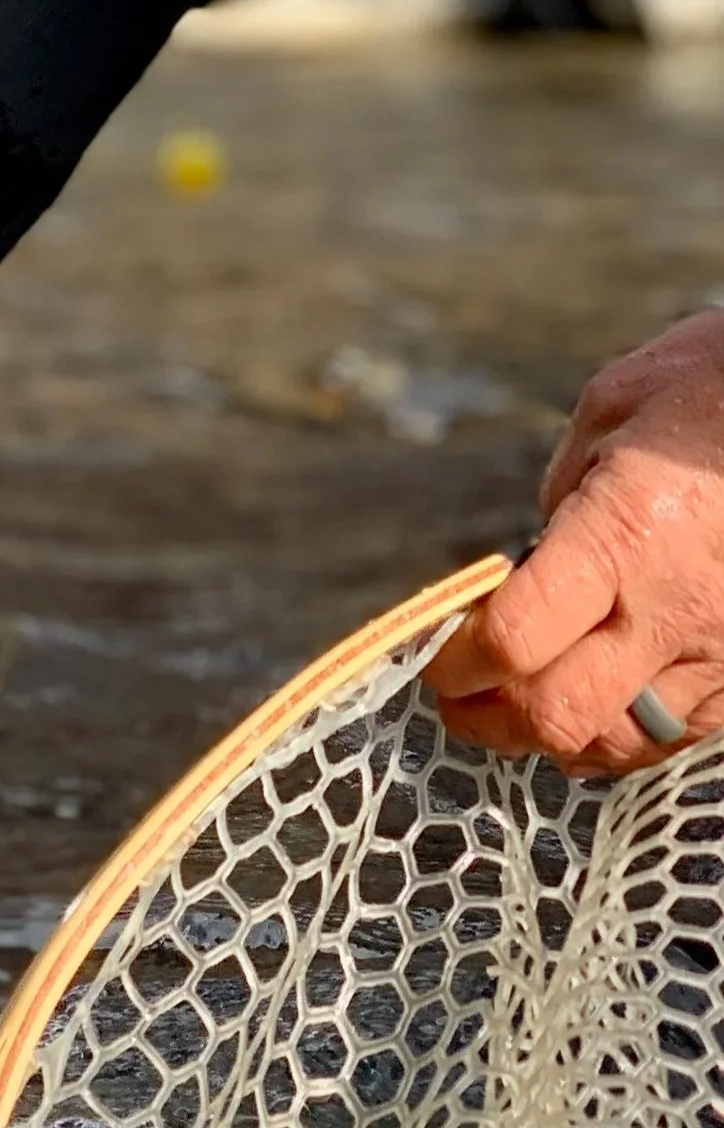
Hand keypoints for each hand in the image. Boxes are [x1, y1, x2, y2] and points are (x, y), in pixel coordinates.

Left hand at [429, 310, 723, 773]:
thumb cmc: (717, 385)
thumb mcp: (615, 408)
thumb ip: (563, 491)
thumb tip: (530, 556)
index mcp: (624, 535)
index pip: (514, 639)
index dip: (455, 662)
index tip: (432, 653)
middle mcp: (675, 606)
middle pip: (558, 714)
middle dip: (488, 719)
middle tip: (455, 700)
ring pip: (621, 742)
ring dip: (553, 739)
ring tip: (515, 714)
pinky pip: (681, 736)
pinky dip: (625, 737)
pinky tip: (596, 715)